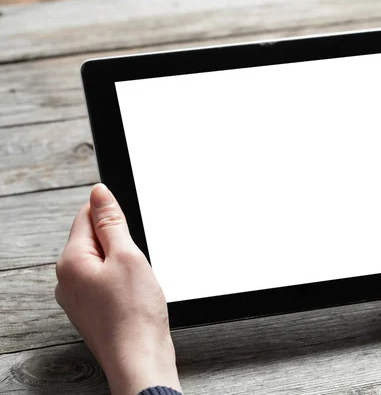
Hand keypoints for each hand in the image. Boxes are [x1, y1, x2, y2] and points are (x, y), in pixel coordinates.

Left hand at [55, 184, 181, 394]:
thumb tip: (98, 193)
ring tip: (139, 284)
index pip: (85, 217)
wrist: (140, 360)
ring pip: (104, 264)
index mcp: (70, 262)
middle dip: (121, 244)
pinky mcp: (93, 312)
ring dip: (125, 265)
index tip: (130, 228)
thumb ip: (111, 222)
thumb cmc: (134, 313)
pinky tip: (137, 297)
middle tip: (138, 263)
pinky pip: (107, 284)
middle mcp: (68, 280)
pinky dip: (125, 283)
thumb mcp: (127, 256)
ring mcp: (79, 299)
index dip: (112, 215)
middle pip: (94, 241)